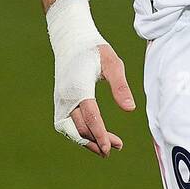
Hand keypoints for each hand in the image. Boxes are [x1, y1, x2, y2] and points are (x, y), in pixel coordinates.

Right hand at [47, 0, 135, 156]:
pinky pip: (66, 124)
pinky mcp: (59, 101)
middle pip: (80, 127)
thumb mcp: (112, 62)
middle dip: (98, 141)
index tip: (111, 148)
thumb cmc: (94, 50)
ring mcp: (60, 100)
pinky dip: (77, 134)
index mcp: (79, 86)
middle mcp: (66, 96)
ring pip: (70, 129)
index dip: (101, 134)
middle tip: (117, 147)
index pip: (91, 116)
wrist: (71, 39)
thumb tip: (130, 109)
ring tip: (104, 149)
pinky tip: (92, 137)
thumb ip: (120, 86)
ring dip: (86, 141)